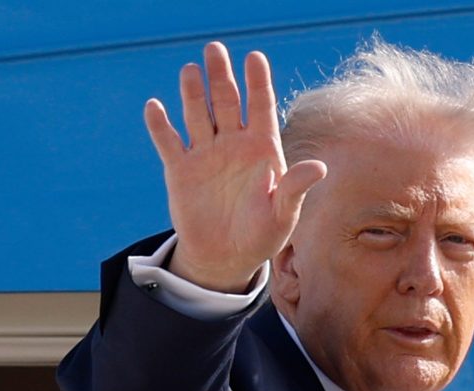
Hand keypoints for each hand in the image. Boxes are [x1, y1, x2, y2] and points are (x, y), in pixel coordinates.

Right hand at [143, 42, 327, 292]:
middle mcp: (233, 144)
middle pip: (227, 101)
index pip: (261, 107)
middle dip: (221, 76)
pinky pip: (168, 142)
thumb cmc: (261, 236)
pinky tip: (154, 107)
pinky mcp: (180, 169)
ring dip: (193, 93)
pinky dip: (160, 126)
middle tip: (215, 49)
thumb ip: (295, 188)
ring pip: (198, 115)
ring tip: (190, 71)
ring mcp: (206, 154)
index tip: (255, 57)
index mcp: (262, 149)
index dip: (258, 83)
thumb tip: (319, 167)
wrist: (226, 258)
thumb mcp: (283, 215)